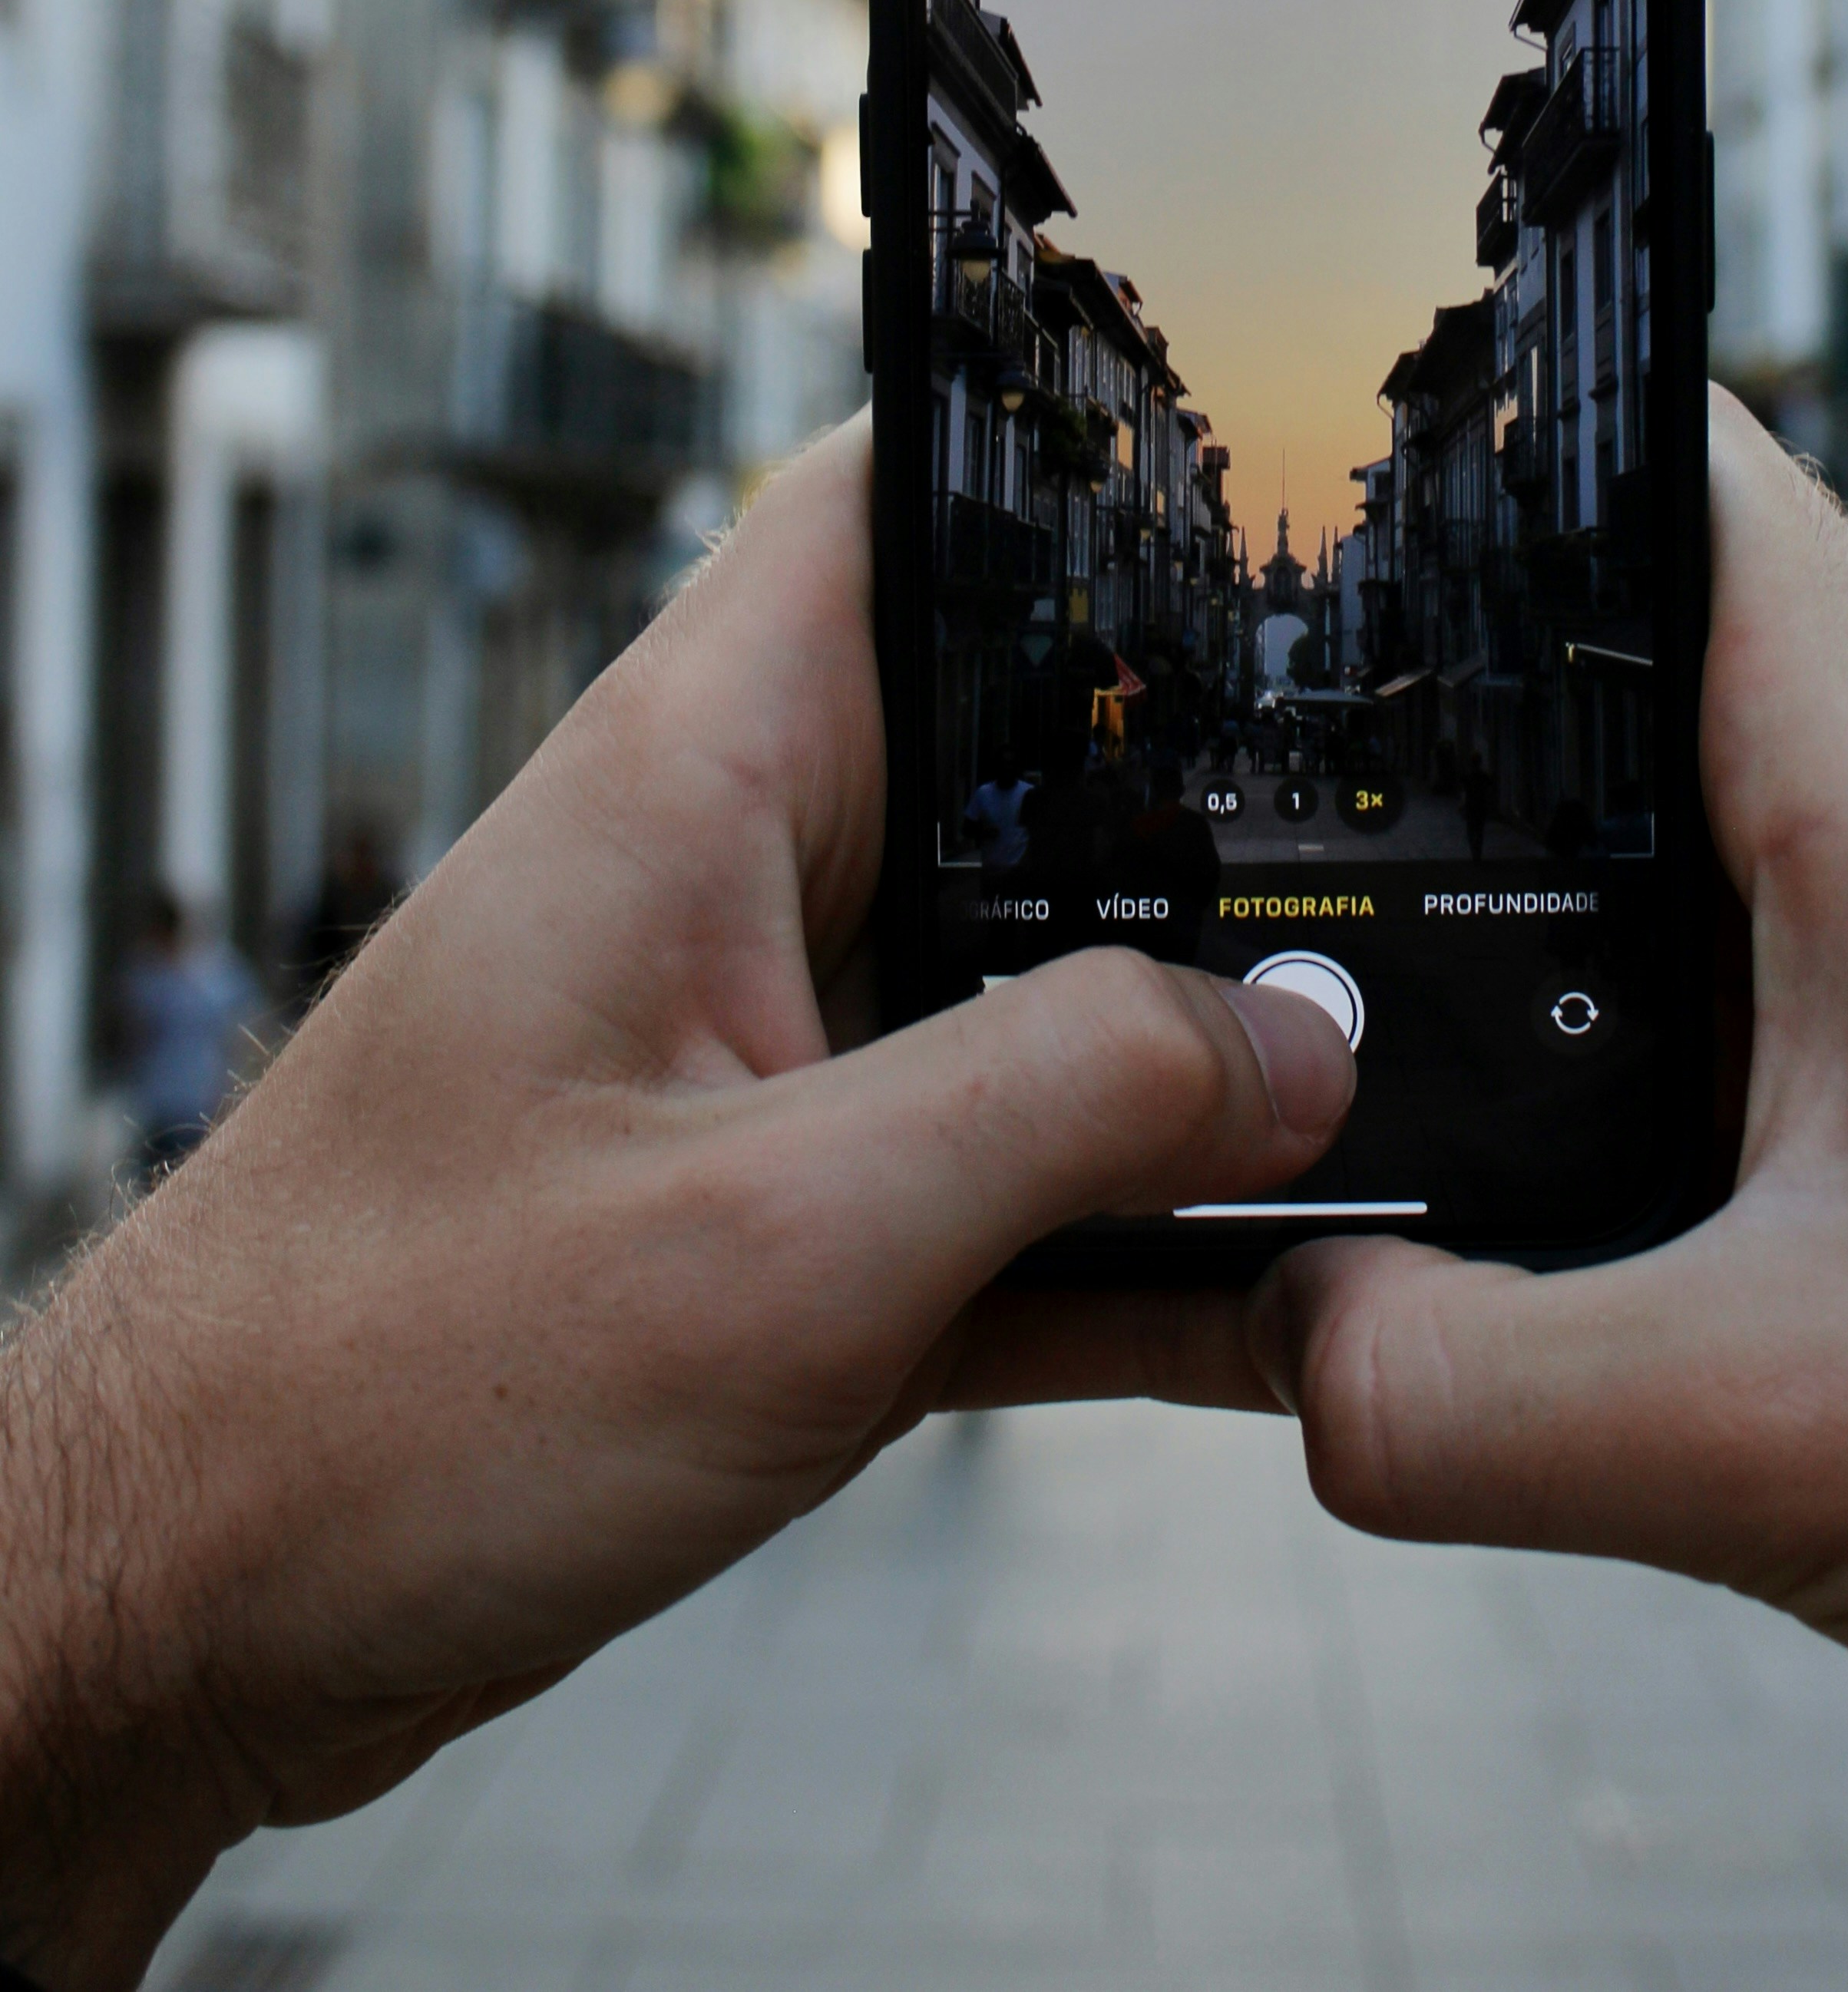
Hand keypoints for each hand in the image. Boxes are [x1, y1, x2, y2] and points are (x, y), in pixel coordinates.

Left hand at [0, 416, 1353, 1991]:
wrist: (179, 1616)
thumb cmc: (379, 1395)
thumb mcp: (781, 1245)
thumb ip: (1065, 1110)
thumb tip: (1303, 1043)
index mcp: (691, 780)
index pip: (891, 500)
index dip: (1075, 464)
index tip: (1287, 495)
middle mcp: (723, 875)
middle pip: (1012, 758)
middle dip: (1210, 809)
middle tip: (1434, 853)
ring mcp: (747, 1042)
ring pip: (1023, 984)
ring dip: (1184, 1054)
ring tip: (1406, 1095)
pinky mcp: (763, 1205)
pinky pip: (989, 1176)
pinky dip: (1113, 1230)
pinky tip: (1273, 1298)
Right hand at [1256, 389, 1847, 1921]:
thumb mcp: (1788, 1433)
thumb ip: (1479, 1392)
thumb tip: (1283, 1338)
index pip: (1672, 466)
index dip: (1471, 421)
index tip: (1288, 446)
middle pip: (1600, 676)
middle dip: (1400, 725)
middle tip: (1194, 773)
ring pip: (1638, 865)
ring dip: (1483, 931)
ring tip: (1278, 996)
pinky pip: (1697, 1019)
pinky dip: (1569, 1070)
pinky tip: (1470, 1190)